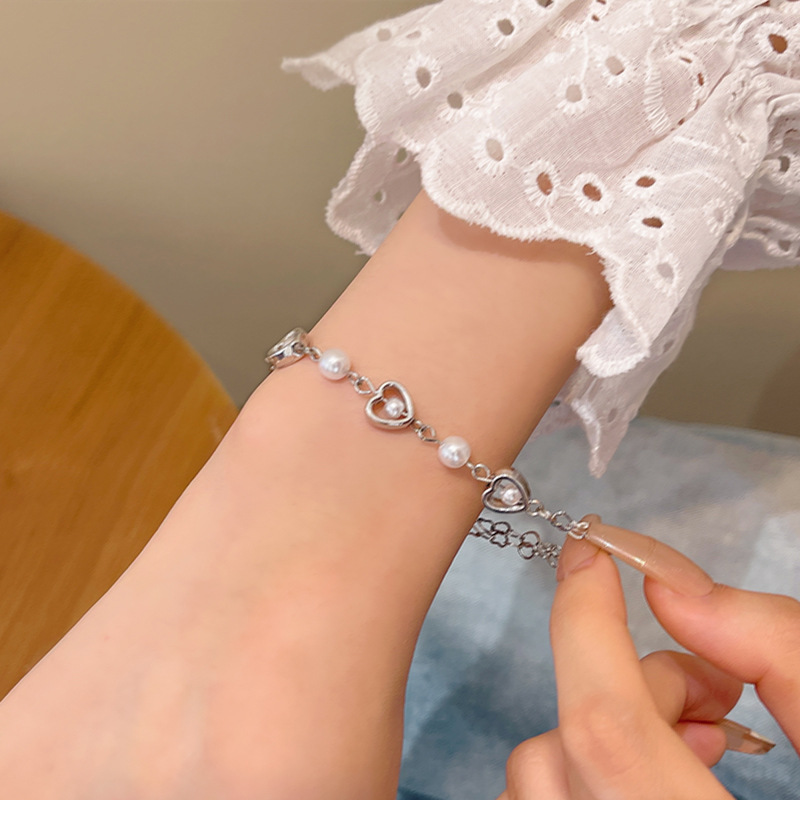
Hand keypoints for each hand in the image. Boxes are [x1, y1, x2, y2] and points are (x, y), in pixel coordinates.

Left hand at [501, 537, 799, 798]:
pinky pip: (538, 807)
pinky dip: (585, 768)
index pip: (606, 725)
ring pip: (542, 777)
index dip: (586, 624)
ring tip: (702, 741)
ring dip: (608, 728)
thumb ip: (779, 653)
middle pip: (572, 750)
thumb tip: (675, 591)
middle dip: (638, 685)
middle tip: (718, 692)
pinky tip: (664, 779)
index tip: (589, 556)